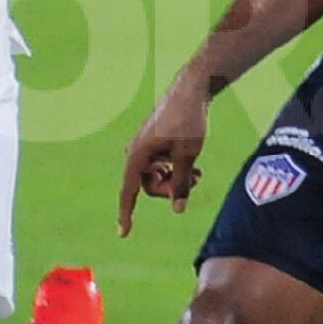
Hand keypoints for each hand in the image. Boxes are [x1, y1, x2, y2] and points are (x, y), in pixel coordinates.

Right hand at [117, 84, 207, 235]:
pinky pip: (160, 165)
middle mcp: (135, 151)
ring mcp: (143, 146)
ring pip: (156, 176)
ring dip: (176, 178)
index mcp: (138, 155)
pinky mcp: (153, 142)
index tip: (123, 234)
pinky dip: (174, 168)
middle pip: (148, 185)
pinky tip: (194, 167)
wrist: (192, 89)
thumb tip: (178, 209)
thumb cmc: (189, 121)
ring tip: (199, 173)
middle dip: (170, 188)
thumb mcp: (187, 156)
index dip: (126, 214)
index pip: (129, 191)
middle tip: (195, 180)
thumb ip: (181, 183)